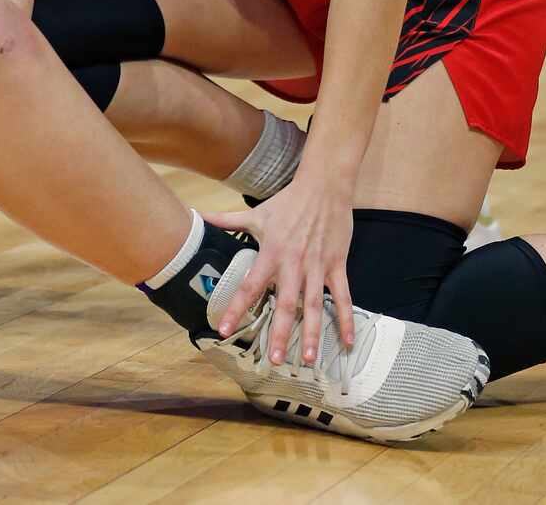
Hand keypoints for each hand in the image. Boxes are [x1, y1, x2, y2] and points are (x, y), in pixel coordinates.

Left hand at [203, 178, 353, 367]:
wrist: (324, 184)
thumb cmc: (289, 201)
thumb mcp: (257, 213)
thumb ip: (227, 219)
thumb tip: (197, 215)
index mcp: (271, 253)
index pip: (250, 286)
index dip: (236, 308)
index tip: (224, 330)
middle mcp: (294, 263)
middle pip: (285, 303)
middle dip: (280, 332)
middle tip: (275, 360)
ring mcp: (317, 266)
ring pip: (314, 305)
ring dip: (312, 333)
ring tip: (308, 360)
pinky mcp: (336, 265)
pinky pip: (342, 296)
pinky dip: (345, 319)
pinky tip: (347, 342)